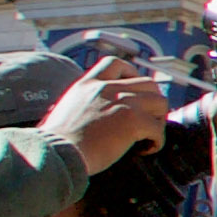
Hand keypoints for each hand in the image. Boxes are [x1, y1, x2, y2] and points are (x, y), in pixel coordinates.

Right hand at [37, 51, 173, 178]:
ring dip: (158, 120)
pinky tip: (146, 149)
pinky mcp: (133, 121)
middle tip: (147, 119)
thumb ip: (84, 101)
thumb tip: (93, 112)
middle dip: (152, 101)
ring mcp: (123, 102)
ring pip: (160, 102)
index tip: (135, 91)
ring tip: (148, 135)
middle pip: (148, 83)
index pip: (116, 64)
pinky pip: (158, 128)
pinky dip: (157, 141)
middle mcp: (107, 88)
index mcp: (88, 83)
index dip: (132, 74)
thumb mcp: (66, 107)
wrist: (57, 153)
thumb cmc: (57, 140)